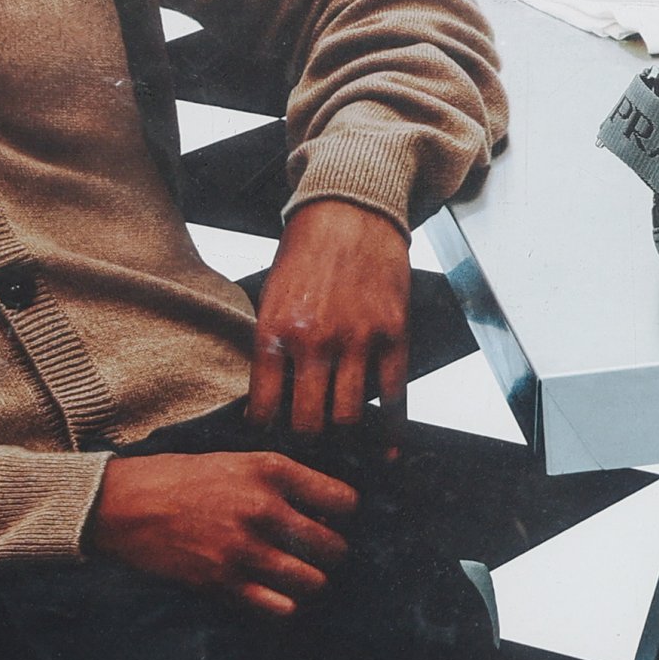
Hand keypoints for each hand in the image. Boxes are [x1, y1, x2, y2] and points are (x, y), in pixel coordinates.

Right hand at [85, 450, 357, 615]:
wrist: (119, 504)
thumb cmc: (179, 478)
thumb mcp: (236, 460)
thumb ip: (282, 480)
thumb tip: (328, 508)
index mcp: (271, 471)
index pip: (345, 501)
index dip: (345, 513)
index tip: (333, 517)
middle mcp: (263, 508)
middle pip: (334, 547)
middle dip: (333, 552)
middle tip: (320, 552)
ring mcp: (243, 548)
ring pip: (313, 582)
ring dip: (312, 582)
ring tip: (301, 575)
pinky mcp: (222, 581)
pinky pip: (280, 607)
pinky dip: (285, 605)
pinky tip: (277, 594)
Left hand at [250, 196, 410, 433]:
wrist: (351, 212)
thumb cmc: (307, 253)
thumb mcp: (271, 297)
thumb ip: (270, 346)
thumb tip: (270, 397)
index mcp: (275, 330)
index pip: (265, 407)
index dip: (268, 432)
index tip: (273, 438)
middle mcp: (314, 340)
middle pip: (309, 422)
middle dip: (307, 441)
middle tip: (309, 446)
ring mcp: (357, 340)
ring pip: (349, 416)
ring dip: (344, 434)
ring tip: (342, 439)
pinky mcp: (393, 335)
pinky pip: (393, 396)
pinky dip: (390, 429)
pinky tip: (386, 447)